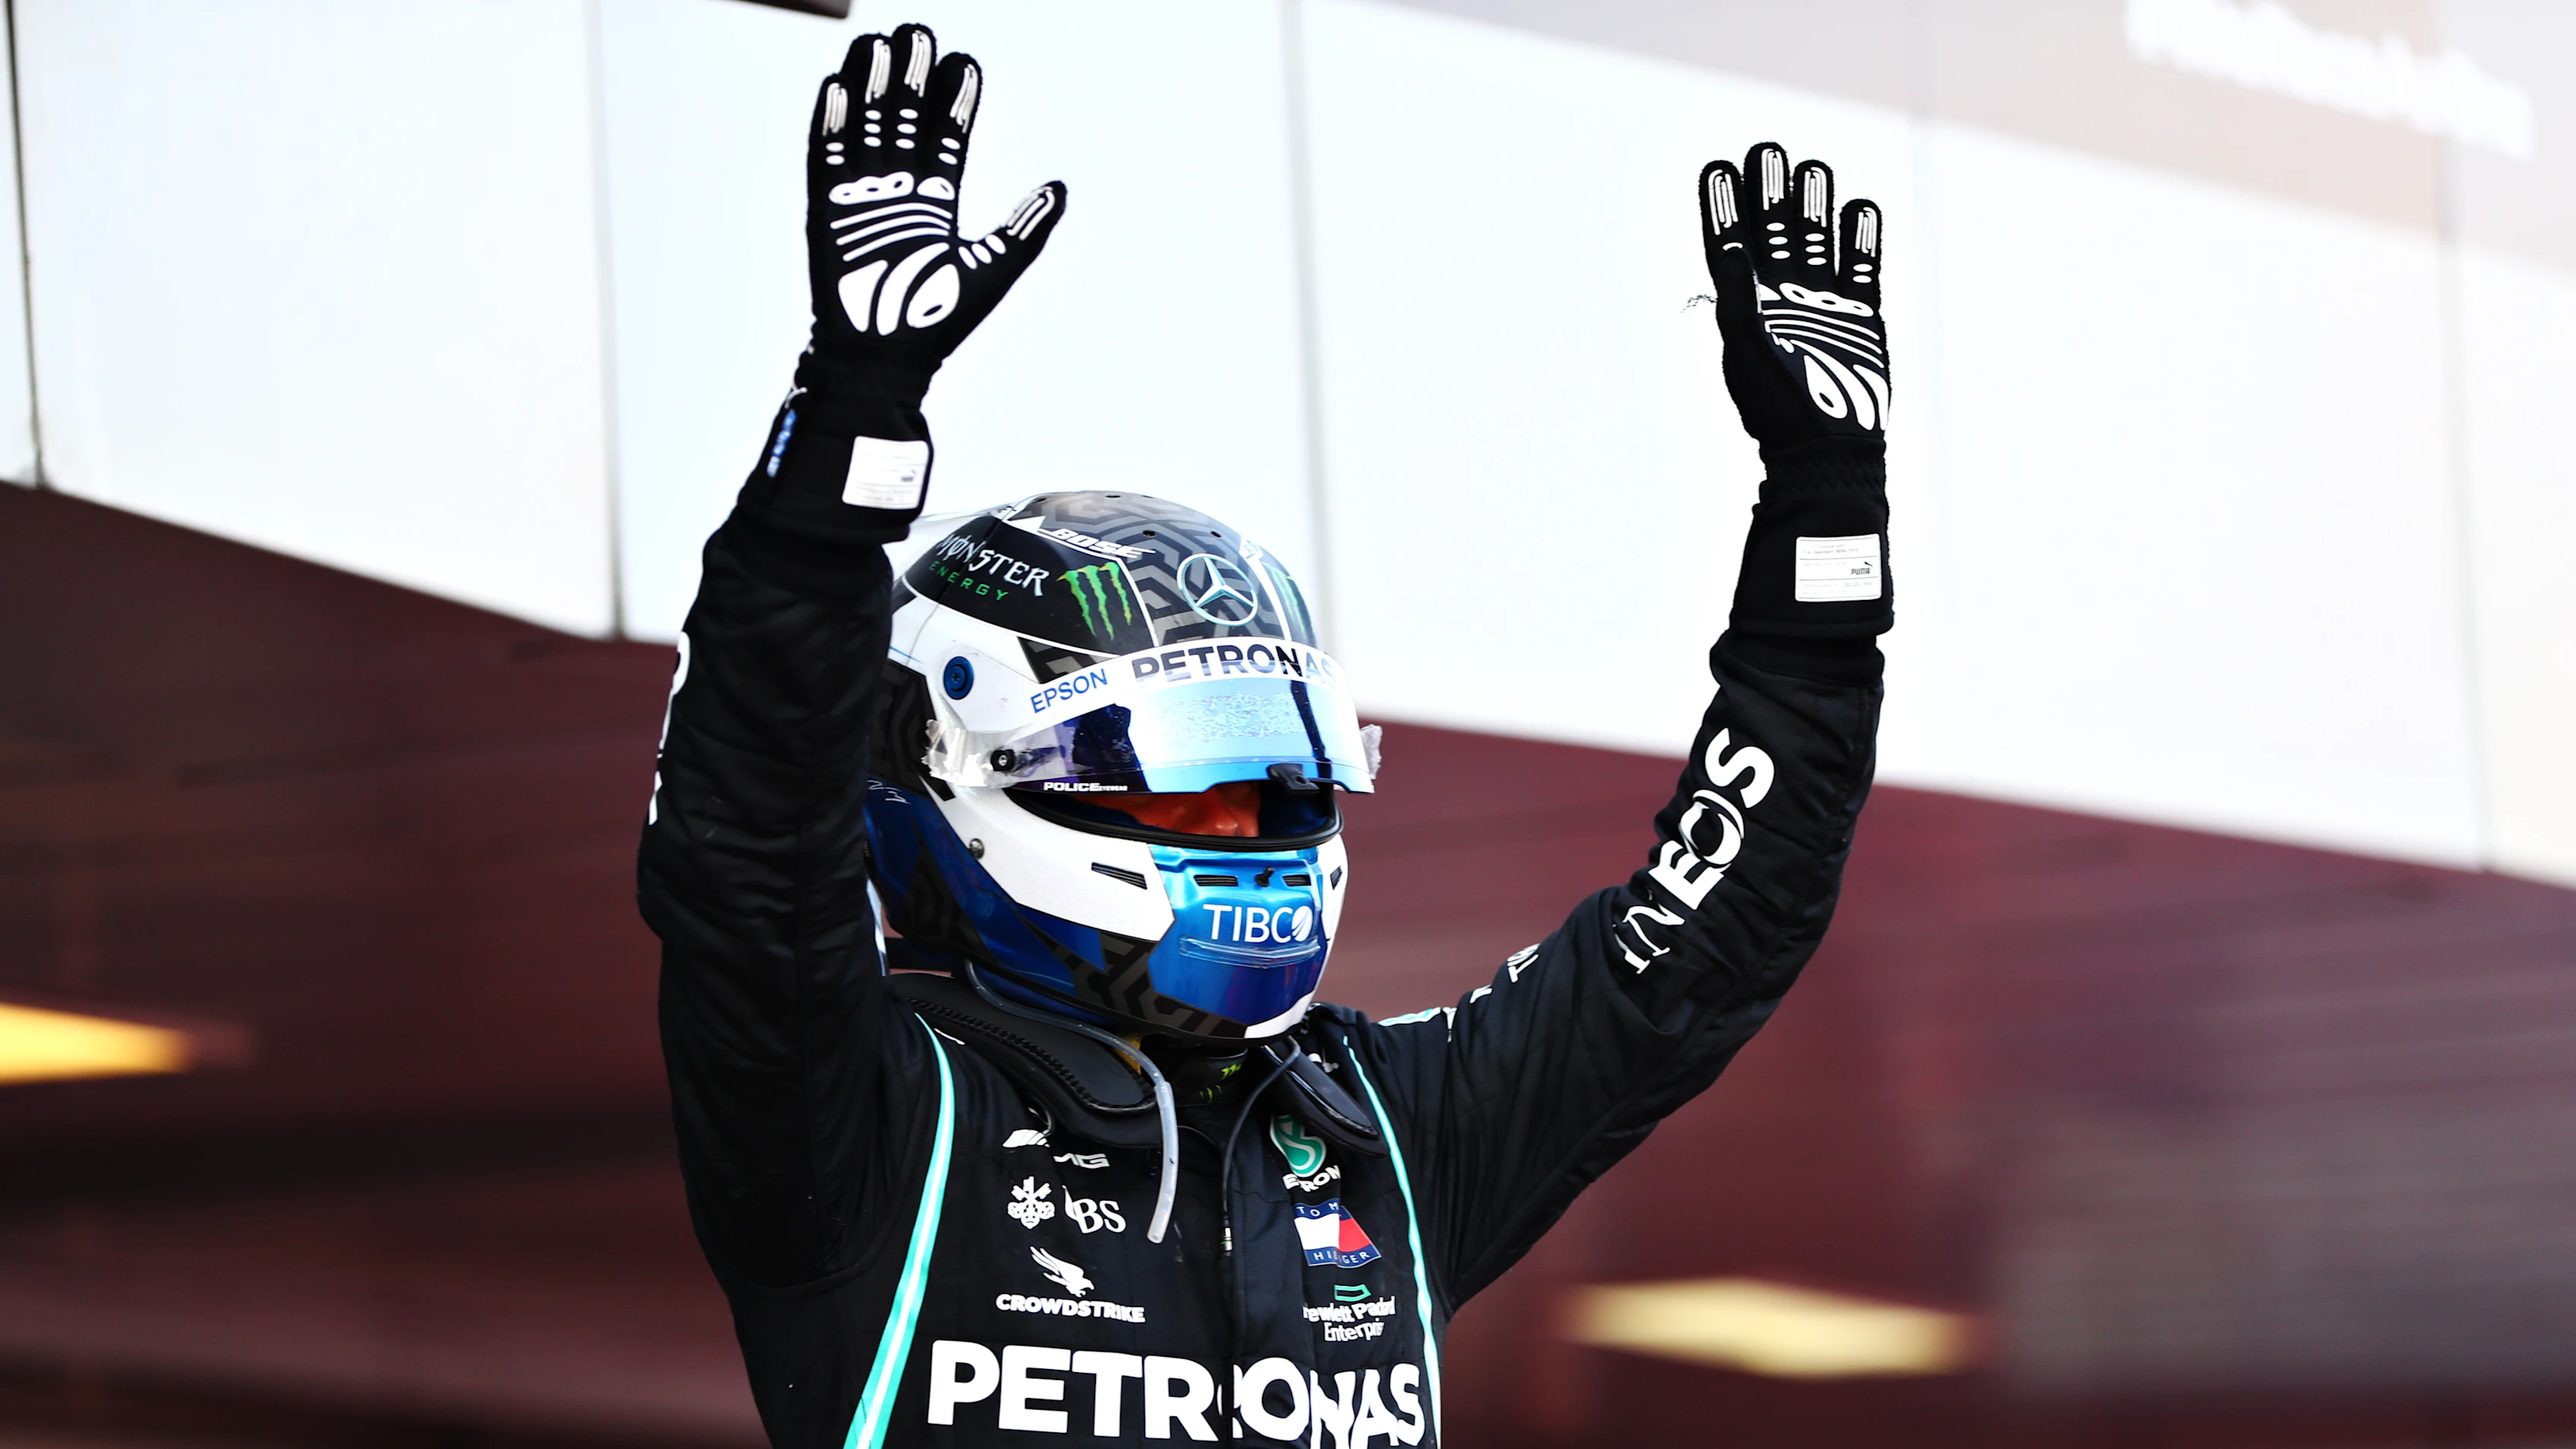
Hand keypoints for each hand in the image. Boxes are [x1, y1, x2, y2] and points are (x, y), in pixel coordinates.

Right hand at [802, 24, 1065, 394]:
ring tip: (882, 42)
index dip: (954, 99)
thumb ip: (1024, 228)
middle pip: (903, 117)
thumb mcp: (992, 270)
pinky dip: (830, 122)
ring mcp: (859, 196)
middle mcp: (897, 191)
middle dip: (912, 76)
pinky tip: (839, 85)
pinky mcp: (825, 210)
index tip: (964, 62)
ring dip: (871, 85)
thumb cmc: (934, 325)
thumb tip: (1060, 189)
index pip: (946, 135)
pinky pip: (825, 156)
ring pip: (864, 125)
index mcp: (936, 202)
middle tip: (920, 32)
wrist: (883, 361)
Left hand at [1698, 144, 1887, 445]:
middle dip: (1771, 190)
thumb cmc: (1776, 409)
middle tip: (1767, 150)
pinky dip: (1862, 237)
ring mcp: (1823, 301)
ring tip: (1809, 168)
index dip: (1723, 206)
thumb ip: (1738, 300)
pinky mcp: (1861, 315)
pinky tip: (1859, 208)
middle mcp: (1783, 295)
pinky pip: (1863, 266)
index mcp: (1747, 304)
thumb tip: (1731, 249)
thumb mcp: (1746, 353)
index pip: (1731, 242)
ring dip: (1814, 204)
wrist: (1827, 448)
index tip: (1717, 167)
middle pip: (1776, 229)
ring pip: (1818, 239)